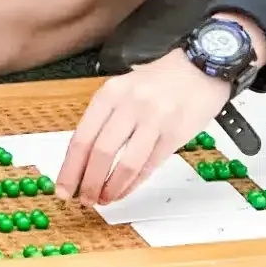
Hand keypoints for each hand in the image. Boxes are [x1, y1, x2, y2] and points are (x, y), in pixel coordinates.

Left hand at [58, 52, 231, 206]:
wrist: (202, 67)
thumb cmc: (160, 81)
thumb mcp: (124, 89)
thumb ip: (104, 119)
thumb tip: (82, 160)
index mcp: (110, 93)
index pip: (82, 138)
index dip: (70, 169)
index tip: (63, 188)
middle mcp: (129, 104)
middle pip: (100, 153)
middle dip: (88, 183)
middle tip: (84, 199)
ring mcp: (154, 119)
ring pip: (125, 164)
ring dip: (111, 188)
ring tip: (104, 199)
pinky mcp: (175, 133)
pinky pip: (149, 166)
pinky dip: (133, 184)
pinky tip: (124, 190)